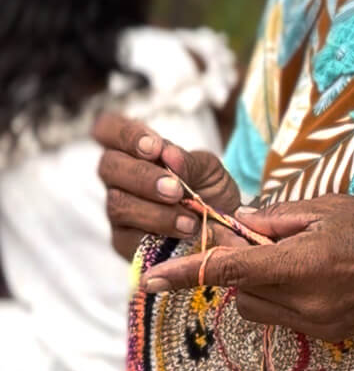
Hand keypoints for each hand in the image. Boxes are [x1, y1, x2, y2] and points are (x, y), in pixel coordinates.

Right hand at [93, 112, 242, 259]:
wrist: (226, 230)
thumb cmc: (210, 191)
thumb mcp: (210, 170)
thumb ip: (190, 161)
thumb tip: (169, 155)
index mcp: (133, 150)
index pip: (109, 129)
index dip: (125, 134)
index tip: (155, 148)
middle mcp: (118, 178)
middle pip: (109, 167)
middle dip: (143, 177)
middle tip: (176, 190)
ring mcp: (117, 210)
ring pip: (118, 204)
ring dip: (156, 212)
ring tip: (190, 221)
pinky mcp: (123, 241)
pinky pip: (128, 238)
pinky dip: (158, 236)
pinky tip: (183, 237)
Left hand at [141, 194, 353, 339]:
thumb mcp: (325, 207)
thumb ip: (274, 219)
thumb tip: (237, 226)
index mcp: (302, 264)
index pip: (228, 271)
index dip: (185, 275)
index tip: (150, 280)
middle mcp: (305, 303)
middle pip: (239, 294)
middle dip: (235, 271)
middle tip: (259, 242)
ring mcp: (317, 324)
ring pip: (258, 310)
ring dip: (257, 287)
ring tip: (291, 260)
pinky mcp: (328, 335)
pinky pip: (284, 319)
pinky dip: (280, 299)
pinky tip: (310, 278)